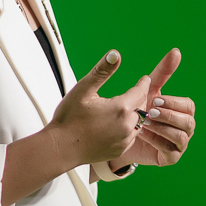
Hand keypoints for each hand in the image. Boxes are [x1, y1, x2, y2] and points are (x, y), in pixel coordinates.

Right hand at [46, 49, 151, 165]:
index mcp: (121, 108)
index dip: (143, 84)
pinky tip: (122, 125)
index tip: (145, 79)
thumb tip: (115, 54)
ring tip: (131, 107)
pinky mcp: (119, 150)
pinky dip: (130, 129)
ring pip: (138, 124)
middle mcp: (126, 126)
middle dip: (140, 98)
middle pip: (142, 108)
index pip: (140, 92)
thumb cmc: (69, 119)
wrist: (60, 148)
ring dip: (136, 115)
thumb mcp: (84, 89)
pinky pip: (131, 137)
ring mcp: (124, 140)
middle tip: (138, 91)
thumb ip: (102, 71)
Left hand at [115, 48, 196, 167]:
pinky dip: (157, 141)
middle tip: (150, 112)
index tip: (155, 99)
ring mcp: (179, 144)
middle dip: (169, 116)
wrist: (121, 136)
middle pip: (188, 121)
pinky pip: (170, 150)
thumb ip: (163, 72)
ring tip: (144, 123)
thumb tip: (176, 51)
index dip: (174, 103)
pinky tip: (142, 134)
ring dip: (162, 128)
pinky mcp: (170, 158)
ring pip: (180, 136)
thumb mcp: (149, 90)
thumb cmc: (140, 109)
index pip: (188, 105)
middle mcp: (185, 128)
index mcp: (183, 112)